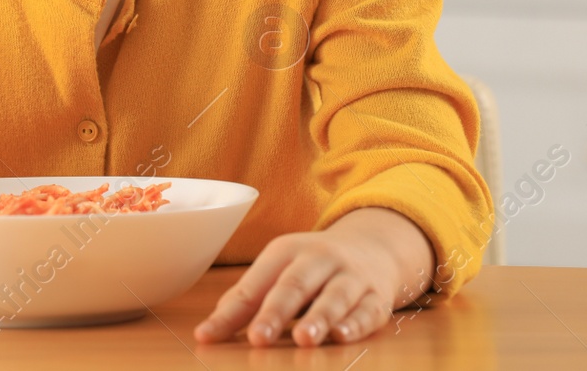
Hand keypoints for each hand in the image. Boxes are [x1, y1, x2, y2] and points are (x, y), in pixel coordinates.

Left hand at [193, 207, 433, 347]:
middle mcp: (319, 259)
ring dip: (319, 318)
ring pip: (335, 296)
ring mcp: (351, 277)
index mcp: (286, 251)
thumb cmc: (312, 266)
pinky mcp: (377, 297)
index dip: (233, 311)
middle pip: (295, 285)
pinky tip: (342, 336)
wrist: (374, 247)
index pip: (256, 283)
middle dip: (275, 312)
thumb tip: (209, 331)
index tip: (209, 335)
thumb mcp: (279, 270)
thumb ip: (247, 299)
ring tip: (303, 338)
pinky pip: (368, 310)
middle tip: (258, 338)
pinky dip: (356, 324)